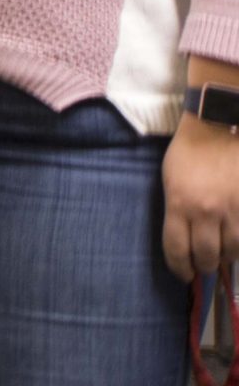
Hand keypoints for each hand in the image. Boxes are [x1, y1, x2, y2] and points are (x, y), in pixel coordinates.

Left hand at [163, 115, 238, 280]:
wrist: (218, 128)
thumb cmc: (188, 153)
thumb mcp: (170, 181)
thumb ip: (176, 212)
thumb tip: (183, 241)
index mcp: (179, 204)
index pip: (176, 249)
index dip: (179, 268)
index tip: (183, 274)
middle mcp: (206, 211)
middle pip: (205, 256)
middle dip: (203, 266)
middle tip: (202, 266)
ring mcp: (233, 210)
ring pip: (231, 251)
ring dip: (225, 257)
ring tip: (220, 254)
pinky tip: (235, 243)